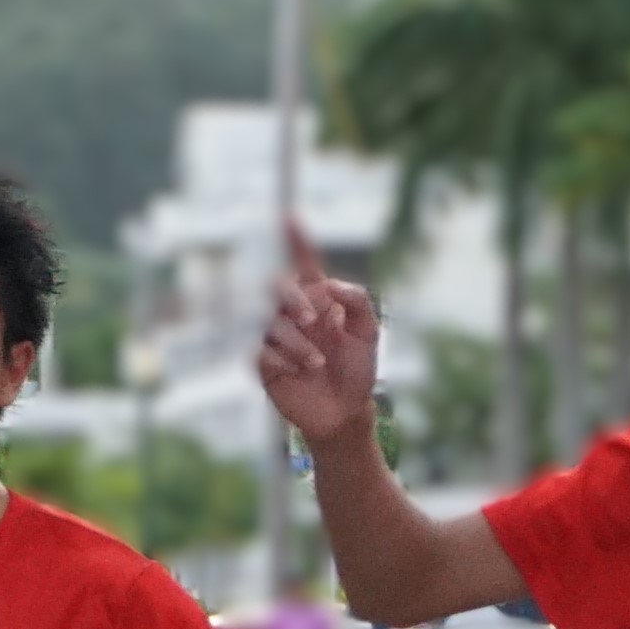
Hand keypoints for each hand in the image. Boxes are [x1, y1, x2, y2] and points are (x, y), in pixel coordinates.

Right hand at [255, 214, 384, 460]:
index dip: (297, 241)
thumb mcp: (369, 332)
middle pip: (276, 288)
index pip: (304, 264)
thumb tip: (329, 286)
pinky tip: (297, 372)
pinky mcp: (263, 362)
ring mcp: (276, 337)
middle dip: (293, 301)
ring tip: (317, 364)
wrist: (344, 411)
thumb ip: (357, 300)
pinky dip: (281, 359)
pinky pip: (260, 350)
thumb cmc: (358, 370)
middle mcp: (293, 314)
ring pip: (271, 323)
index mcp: (319, 301)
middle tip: (314, 321)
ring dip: (297, 343)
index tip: (289, 217)